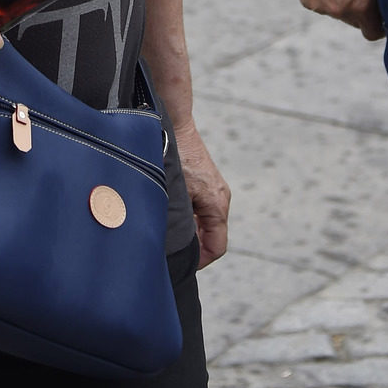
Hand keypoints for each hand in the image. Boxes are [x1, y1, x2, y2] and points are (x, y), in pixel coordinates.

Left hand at [173, 119, 229, 268]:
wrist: (175, 124)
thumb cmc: (175, 156)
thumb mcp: (176, 193)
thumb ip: (180, 220)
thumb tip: (174, 244)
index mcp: (217, 204)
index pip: (217, 247)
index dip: (200, 261)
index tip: (182, 264)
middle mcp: (219, 198)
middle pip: (212, 238)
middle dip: (194, 248)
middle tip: (171, 253)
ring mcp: (214, 190)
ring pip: (206, 224)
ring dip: (190, 233)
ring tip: (168, 236)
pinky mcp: (205, 183)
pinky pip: (201, 211)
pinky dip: (189, 219)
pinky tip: (170, 217)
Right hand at [270, 0, 384, 39]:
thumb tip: (383, 4)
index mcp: (363, 5)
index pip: (373, 33)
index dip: (378, 25)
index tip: (378, 15)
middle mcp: (341, 11)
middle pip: (354, 22)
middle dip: (358, 10)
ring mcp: (321, 7)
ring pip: (336, 12)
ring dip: (339, 1)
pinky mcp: (307, 1)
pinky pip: (320, 4)